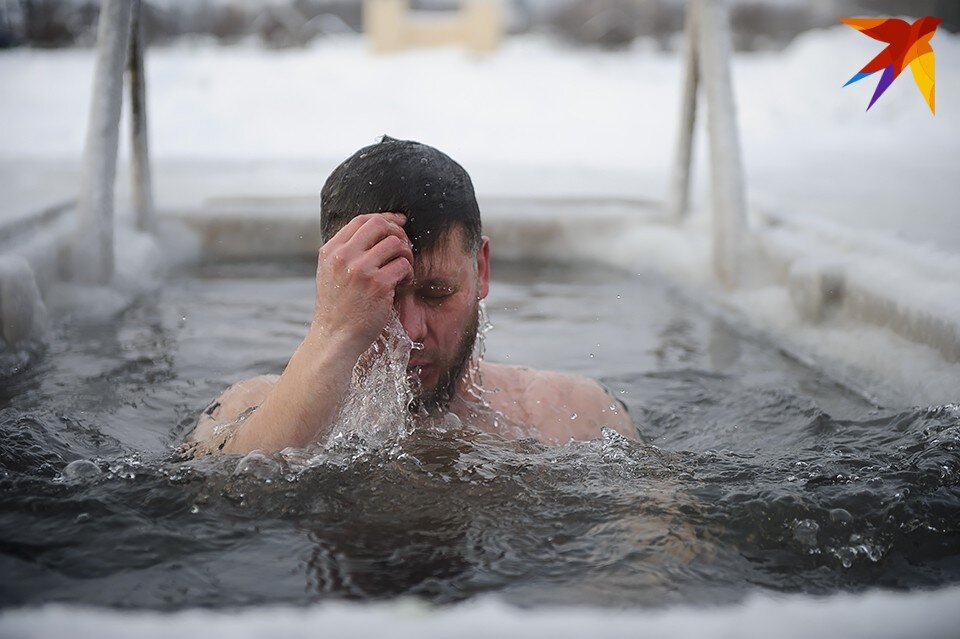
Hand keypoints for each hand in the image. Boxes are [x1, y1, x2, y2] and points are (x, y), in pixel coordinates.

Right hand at [310, 212, 413, 356]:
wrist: (335, 338)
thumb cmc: (337, 309)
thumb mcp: (330, 275)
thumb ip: (344, 254)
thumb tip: (373, 232)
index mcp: (330, 251)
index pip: (361, 220)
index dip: (384, 218)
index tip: (398, 224)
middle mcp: (343, 256)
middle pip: (380, 225)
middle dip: (398, 232)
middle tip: (404, 247)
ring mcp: (360, 269)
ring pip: (395, 243)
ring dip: (406, 254)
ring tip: (403, 269)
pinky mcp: (378, 284)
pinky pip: (403, 265)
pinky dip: (408, 273)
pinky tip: (403, 283)